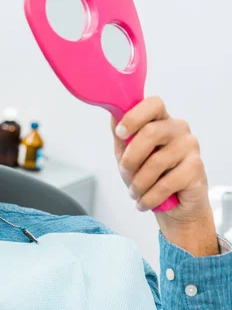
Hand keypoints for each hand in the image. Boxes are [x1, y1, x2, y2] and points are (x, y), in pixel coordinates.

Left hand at [112, 96, 217, 255]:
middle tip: (124, 172)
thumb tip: (113, 115)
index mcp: (160, 119)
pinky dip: (150, 196)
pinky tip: (145, 201)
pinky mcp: (196, 168)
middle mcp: (178, 128)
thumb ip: (121, 136)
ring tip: (135, 192)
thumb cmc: (149, 175)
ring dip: (138, 183)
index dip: (133, 116)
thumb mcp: (127, 154)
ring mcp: (190, 146)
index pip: (152, 104)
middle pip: (150, 132)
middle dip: (130, 157)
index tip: (120, 133)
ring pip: (156, 161)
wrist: (174, 205)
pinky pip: (166, 183)